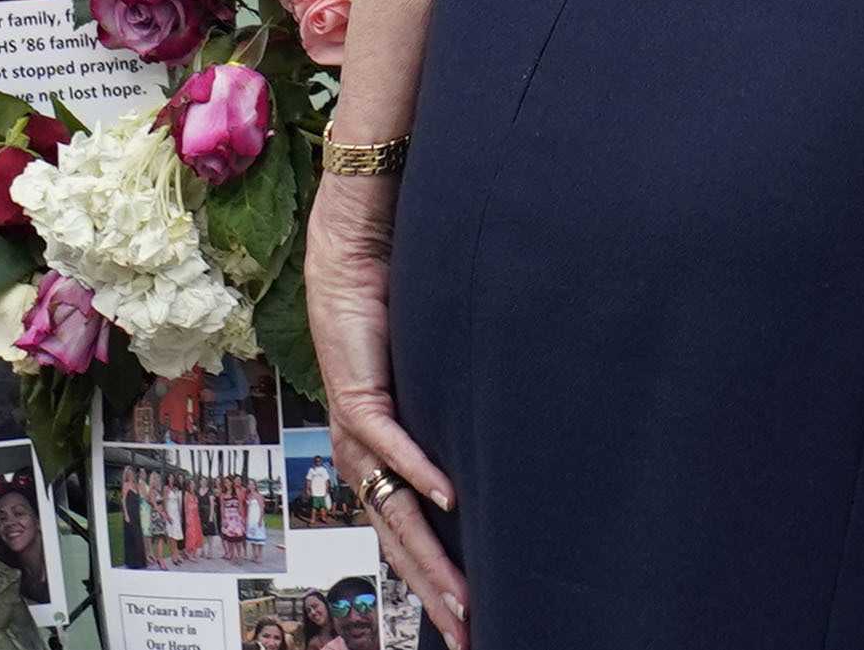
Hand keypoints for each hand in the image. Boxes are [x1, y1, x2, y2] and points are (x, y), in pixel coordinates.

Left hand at [303, 178, 465, 644]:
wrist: (357, 251)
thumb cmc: (397, 307)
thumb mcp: (435, 374)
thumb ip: (458, 409)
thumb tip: (506, 440)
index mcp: (377, 456)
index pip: (406, 532)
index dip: (435, 577)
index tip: (467, 616)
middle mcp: (362, 453)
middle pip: (400, 538)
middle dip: (436, 588)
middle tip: (470, 628)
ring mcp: (357, 428)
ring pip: (393, 508)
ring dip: (429, 553)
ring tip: (461, 592)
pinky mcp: (359, 391)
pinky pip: (391, 441)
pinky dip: (420, 471)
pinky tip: (449, 498)